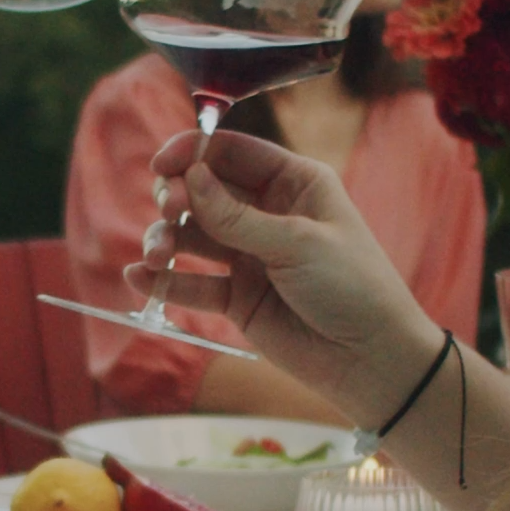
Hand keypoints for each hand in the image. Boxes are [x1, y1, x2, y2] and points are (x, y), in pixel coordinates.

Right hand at [126, 129, 439, 423]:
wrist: (370, 358)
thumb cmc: (352, 286)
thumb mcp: (297, 242)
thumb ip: (237, 216)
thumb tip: (190, 177)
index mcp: (294, 183)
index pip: (232, 152)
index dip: (193, 152)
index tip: (161, 165)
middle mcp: (267, 213)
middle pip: (204, 191)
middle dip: (177, 198)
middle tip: (168, 212)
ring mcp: (249, 256)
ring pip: (191, 236)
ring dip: (165, 240)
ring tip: (156, 256)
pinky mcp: (237, 298)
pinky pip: (192, 283)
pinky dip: (164, 281)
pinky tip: (139, 279)